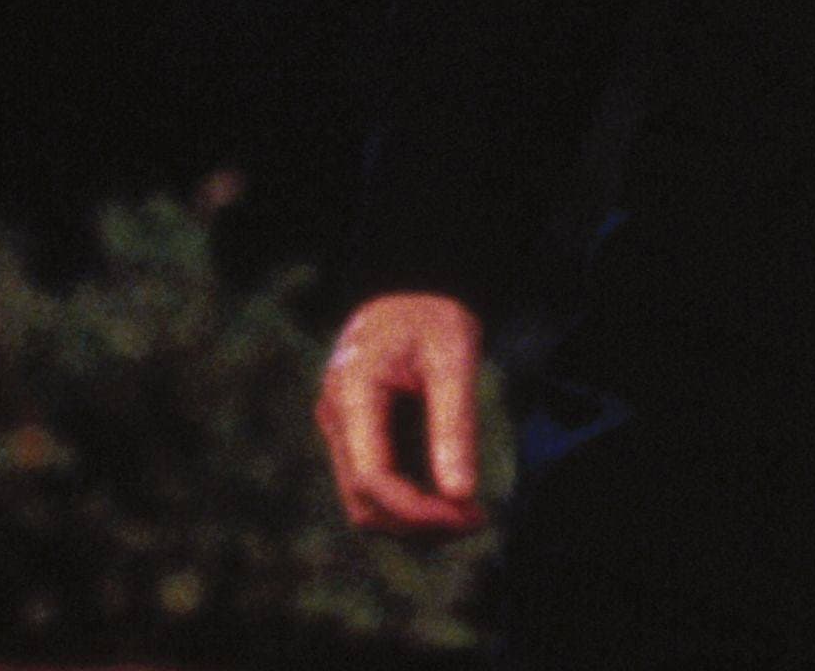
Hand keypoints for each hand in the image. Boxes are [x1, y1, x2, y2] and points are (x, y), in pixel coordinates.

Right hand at [316, 291, 488, 532]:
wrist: (408, 290)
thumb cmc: (433, 318)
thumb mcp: (455, 359)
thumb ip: (455, 425)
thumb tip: (461, 496)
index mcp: (354, 393)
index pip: (372, 477)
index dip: (417, 509)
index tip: (468, 515)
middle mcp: (336, 417)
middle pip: (364, 501)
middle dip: (418, 523)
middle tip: (477, 520)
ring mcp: (340, 429)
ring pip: (364, 503)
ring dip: (412, 521)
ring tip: (468, 516)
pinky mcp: (354, 437)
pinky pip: (373, 486)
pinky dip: (407, 504)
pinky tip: (450, 500)